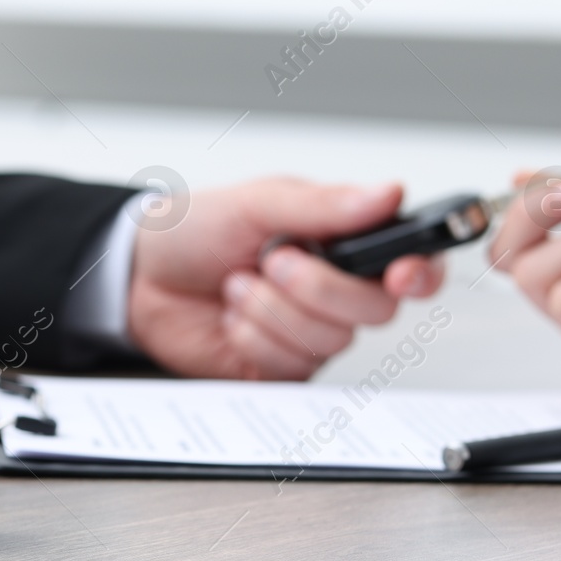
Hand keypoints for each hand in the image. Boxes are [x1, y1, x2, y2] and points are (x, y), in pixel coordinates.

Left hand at [128, 177, 444, 378]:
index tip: (401, 274)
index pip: (413, 262)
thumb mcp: (258, 202)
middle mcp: (336, 290)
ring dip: (273, 310)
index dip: (420, 273)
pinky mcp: (279, 368)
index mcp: (343, 242)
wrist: (139, 276)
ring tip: (238, 285)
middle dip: (318, 287)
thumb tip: (388, 192)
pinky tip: (232, 317)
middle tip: (272, 261)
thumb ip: (325, 204)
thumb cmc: (196, 231)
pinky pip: (290, 365)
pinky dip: (254, 337)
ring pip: (330, 340)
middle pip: (375, 309)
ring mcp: (309, 333)